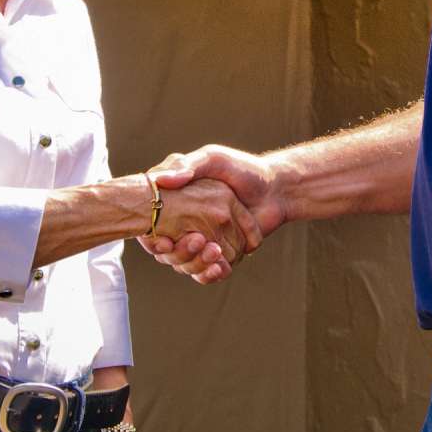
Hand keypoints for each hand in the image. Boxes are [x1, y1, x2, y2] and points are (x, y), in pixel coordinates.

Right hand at [138, 146, 285, 284]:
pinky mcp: (224, 256)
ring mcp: (207, 242)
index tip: (160, 240)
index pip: (157, 230)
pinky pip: (210, 272)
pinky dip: (211, 273)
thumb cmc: (242, 169)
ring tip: (211, 251)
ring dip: (196, 264)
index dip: (154, 239)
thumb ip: (188, 165)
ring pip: (189, 265)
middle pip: (172, 252)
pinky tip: (219, 266)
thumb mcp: (212, 159)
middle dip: (180, 253)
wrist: (276, 188)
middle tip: (193, 242)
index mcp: (181, 208)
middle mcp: (191, 227)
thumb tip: (162, 181)